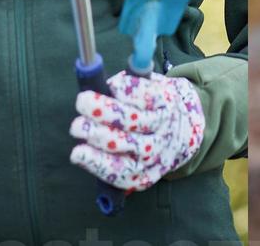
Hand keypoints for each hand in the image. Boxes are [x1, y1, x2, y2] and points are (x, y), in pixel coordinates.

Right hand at [70, 71, 205, 191]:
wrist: (183, 123)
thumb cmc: (140, 142)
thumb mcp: (128, 159)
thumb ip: (106, 156)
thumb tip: (81, 149)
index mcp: (141, 172)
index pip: (118, 172)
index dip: (96, 162)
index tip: (76, 153)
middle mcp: (154, 151)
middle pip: (123, 143)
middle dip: (96, 134)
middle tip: (76, 126)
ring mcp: (162, 125)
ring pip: (133, 118)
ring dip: (106, 109)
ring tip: (84, 101)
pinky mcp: (168, 101)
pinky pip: (147, 95)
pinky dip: (128, 89)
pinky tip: (113, 86)